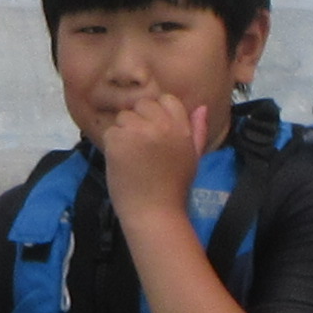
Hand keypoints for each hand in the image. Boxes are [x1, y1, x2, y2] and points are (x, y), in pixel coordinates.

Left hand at [91, 85, 208, 226]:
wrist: (155, 213)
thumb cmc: (174, 189)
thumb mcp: (193, 157)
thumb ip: (198, 130)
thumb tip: (202, 107)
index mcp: (181, 127)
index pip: (166, 99)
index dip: (157, 114)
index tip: (154, 133)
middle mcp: (161, 124)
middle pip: (141, 105)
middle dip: (138, 121)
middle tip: (141, 148)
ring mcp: (138, 132)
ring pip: (123, 117)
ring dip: (124, 133)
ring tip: (131, 157)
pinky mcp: (118, 141)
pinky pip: (110, 132)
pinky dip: (112, 146)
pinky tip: (121, 163)